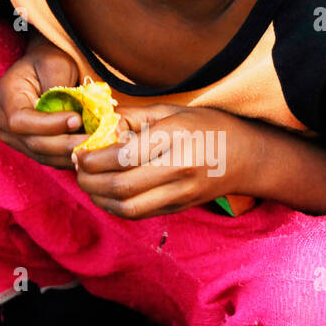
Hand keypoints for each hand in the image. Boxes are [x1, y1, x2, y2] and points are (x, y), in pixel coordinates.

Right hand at [0, 34, 83, 168]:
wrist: (44, 69)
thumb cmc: (49, 61)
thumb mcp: (55, 63)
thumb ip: (58, 86)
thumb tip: (69, 114)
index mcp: (5, 97)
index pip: (21, 121)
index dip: (49, 125)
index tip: (76, 119)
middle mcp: (3, 122)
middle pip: (33, 143)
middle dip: (65, 144)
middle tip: (94, 139)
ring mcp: (14, 139)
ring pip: (43, 156)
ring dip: (70, 154)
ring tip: (96, 146)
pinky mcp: (30, 148)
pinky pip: (50, 159)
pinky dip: (70, 157)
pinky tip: (90, 151)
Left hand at [73, 103, 259, 217]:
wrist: (247, 157)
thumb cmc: (207, 127)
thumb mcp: (172, 112)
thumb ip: (133, 117)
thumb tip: (98, 125)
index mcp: (175, 138)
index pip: (123, 156)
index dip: (93, 158)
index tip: (80, 152)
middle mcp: (178, 169)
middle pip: (121, 186)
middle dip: (89, 181)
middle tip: (78, 169)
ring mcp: (181, 193)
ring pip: (128, 207)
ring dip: (99, 198)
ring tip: (88, 183)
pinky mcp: (179, 208)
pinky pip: (140, 213)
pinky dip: (116, 207)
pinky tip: (106, 194)